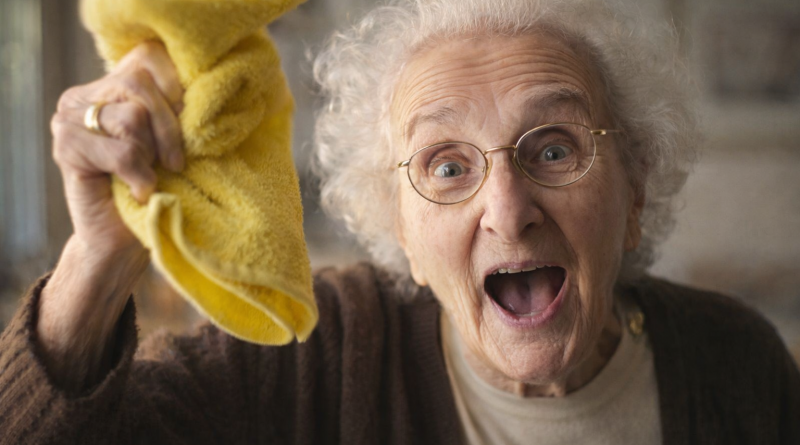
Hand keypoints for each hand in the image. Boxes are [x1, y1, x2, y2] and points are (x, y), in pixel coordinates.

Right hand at [51, 40, 183, 254]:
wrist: (123, 240)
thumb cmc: (160, 188)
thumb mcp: (177, 141)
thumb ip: (180, 109)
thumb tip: (205, 88)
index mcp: (114, 84)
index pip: (149, 57)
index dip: (177, 91)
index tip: (190, 130)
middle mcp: (86, 94)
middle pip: (140, 83)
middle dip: (169, 128)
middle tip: (173, 163)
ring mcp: (69, 118)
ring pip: (132, 115)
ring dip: (151, 154)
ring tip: (148, 176)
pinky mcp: (66, 146)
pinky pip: (121, 151)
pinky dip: (139, 175)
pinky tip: (138, 191)